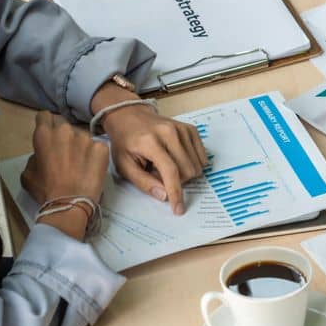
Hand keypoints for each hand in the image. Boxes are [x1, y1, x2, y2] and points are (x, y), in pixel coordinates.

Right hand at [22, 113, 109, 239]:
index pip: (44, 116)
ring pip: (83, 136)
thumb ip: (35, 155)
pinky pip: (97, 147)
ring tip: (80, 163)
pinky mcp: (102, 147)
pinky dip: (95, 154)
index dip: (46, 123)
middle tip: (65, 153)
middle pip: (65, 126)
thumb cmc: (45, 189)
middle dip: (64, 136)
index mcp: (45, 134)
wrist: (70, 202)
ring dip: (81, 145)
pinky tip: (92, 167)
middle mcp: (66, 130)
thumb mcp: (28, 172)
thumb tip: (43, 153)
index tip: (49, 132)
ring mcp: (86, 138)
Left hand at [94, 84, 205, 214]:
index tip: (179, 209)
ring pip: (197, 165)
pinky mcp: (191, 129)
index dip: (176, 192)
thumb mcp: (123, 165)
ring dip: (184, 173)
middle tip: (159, 175)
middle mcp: (170, 132)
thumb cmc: (124, 142)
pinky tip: (177, 159)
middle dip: (177, 181)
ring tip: (166, 165)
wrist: (129, 116)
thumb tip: (165, 196)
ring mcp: (182, 129)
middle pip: (187, 170)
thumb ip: (143, 182)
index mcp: (150, 142)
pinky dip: (192, 164)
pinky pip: (202, 156)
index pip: (170, 171)